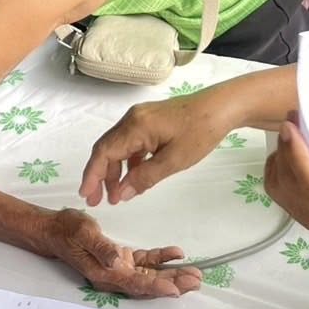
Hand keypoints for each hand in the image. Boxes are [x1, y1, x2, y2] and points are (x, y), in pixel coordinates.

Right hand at [37, 209, 201, 297]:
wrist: (55, 230)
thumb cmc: (68, 230)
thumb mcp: (84, 234)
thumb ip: (102, 248)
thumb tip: (118, 261)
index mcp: (105, 273)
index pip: (135, 283)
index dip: (156, 286)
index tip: (175, 290)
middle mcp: (114, 276)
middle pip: (147, 283)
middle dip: (173, 284)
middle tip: (196, 281)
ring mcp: (118, 269)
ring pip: (150, 275)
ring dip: (172, 275)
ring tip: (194, 274)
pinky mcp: (121, 259)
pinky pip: (145, 261)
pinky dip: (160, 258)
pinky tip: (176, 254)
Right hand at [79, 93, 235, 205]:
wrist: (221, 107)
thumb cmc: (200, 132)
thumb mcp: (174, 161)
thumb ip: (145, 178)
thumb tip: (122, 194)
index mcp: (135, 126)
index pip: (104, 152)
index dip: (92, 175)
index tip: (86, 196)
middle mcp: (132, 119)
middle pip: (107, 149)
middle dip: (100, 175)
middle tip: (99, 200)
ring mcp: (141, 118)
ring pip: (119, 147)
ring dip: (115, 170)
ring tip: (117, 195)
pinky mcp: (150, 120)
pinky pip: (132, 143)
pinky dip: (129, 162)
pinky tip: (135, 178)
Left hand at [264, 122, 308, 246]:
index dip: (297, 153)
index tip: (290, 126)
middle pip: (290, 182)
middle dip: (287, 147)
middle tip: (293, 120)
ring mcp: (307, 219)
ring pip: (278, 186)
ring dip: (281, 157)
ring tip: (294, 135)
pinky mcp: (300, 215)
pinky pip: (278, 191)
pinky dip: (278, 169)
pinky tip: (291, 154)